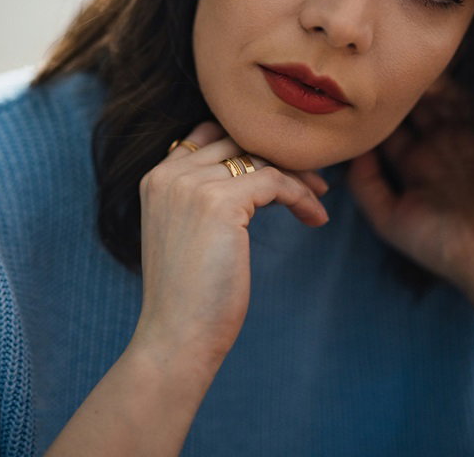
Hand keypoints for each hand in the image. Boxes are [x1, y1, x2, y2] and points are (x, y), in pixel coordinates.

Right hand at [131, 121, 329, 371]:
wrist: (176, 338)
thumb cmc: (188, 296)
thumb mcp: (187, 232)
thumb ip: (204, 197)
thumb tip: (256, 174)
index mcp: (156, 178)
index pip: (210, 133)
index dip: (249, 145)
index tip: (279, 168)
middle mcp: (169, 174)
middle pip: (238, 139)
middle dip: (278, 155)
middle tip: (312, 180)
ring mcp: (192, 185)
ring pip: (261, 158)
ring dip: (298, 176)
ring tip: (317, 199)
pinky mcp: (221, 203)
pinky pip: (276, 182)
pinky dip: (302, 196)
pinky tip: (315, 218)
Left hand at [346, 78, 473, 303]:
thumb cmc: (442, 246)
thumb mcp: (391, 218)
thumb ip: (365, 184)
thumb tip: (351, 147)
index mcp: (412, 164)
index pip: (385, 127)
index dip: (367, 111)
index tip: (346, 89)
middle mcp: (436, 145)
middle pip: (408, 106)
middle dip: (390, 89)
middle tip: (367, 67)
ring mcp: (463, 136)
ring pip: (434, 98)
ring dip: (416, 83)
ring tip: (392, 66)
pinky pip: (466, 101)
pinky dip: (448, 86)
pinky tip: (426, 77)